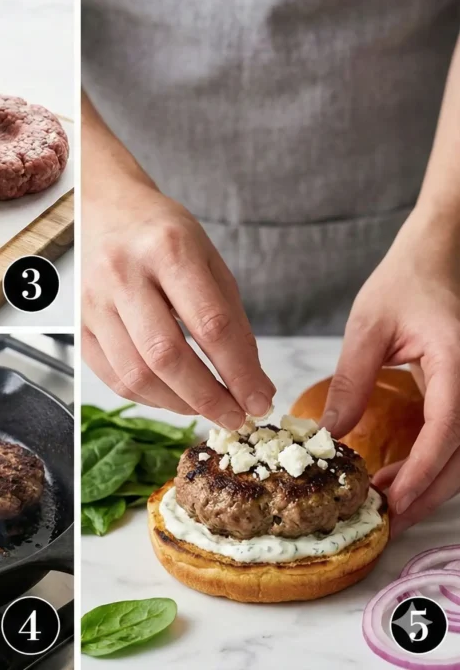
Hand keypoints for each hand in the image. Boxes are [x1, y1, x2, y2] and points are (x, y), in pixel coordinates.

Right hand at [82, 175, 274, 425]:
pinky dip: (148, 397)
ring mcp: (94, 300)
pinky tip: (172, 395)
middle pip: (167, 355)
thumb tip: (252, 383)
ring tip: (206, 406)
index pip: (210, 324)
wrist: (104, 208)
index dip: (239, 372)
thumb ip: (232, 320)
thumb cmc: (161, 233)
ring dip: (178, 403)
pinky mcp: (78, 323)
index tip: (259, 400)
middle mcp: (124, 272)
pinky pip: (113, 377)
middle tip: (235, 416)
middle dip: (208, 397)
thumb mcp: (208, 259)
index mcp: (168, 248)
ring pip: (136, 374)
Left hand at [322, 208, 459, 534]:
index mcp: (459, 364)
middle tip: (384, 519)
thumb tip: (330, 436)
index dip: (420, 470)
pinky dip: (434, 465)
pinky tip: (401, 475)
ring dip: (430, 484)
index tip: (391, 498)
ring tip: (386, 502)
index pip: (446, 430)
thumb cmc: (403, 283)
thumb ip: (351, 381)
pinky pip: (457, 440)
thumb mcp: (367, 328)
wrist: (434, 258)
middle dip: (426, 492)